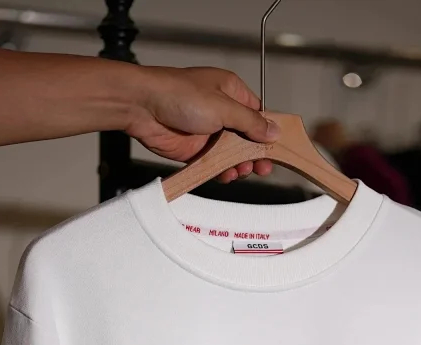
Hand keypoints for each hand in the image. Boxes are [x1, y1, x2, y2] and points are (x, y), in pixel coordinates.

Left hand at [125, 66, 278, 183]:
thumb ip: (250, 122)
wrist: (143, 107)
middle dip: (255, 153)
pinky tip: (226, 175)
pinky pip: (215, 164)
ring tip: (241, 171)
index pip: (258, 114)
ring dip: (239, 165)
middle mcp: (221, 111)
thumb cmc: (177, 94)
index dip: (268, 133)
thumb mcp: (223, 106)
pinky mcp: (196, 149)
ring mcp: (208, 131)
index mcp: (231, 92)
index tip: (277, 149)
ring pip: (232, 154)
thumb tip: (274, 131)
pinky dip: (222, 172)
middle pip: (248, 137)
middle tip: (261, 167)